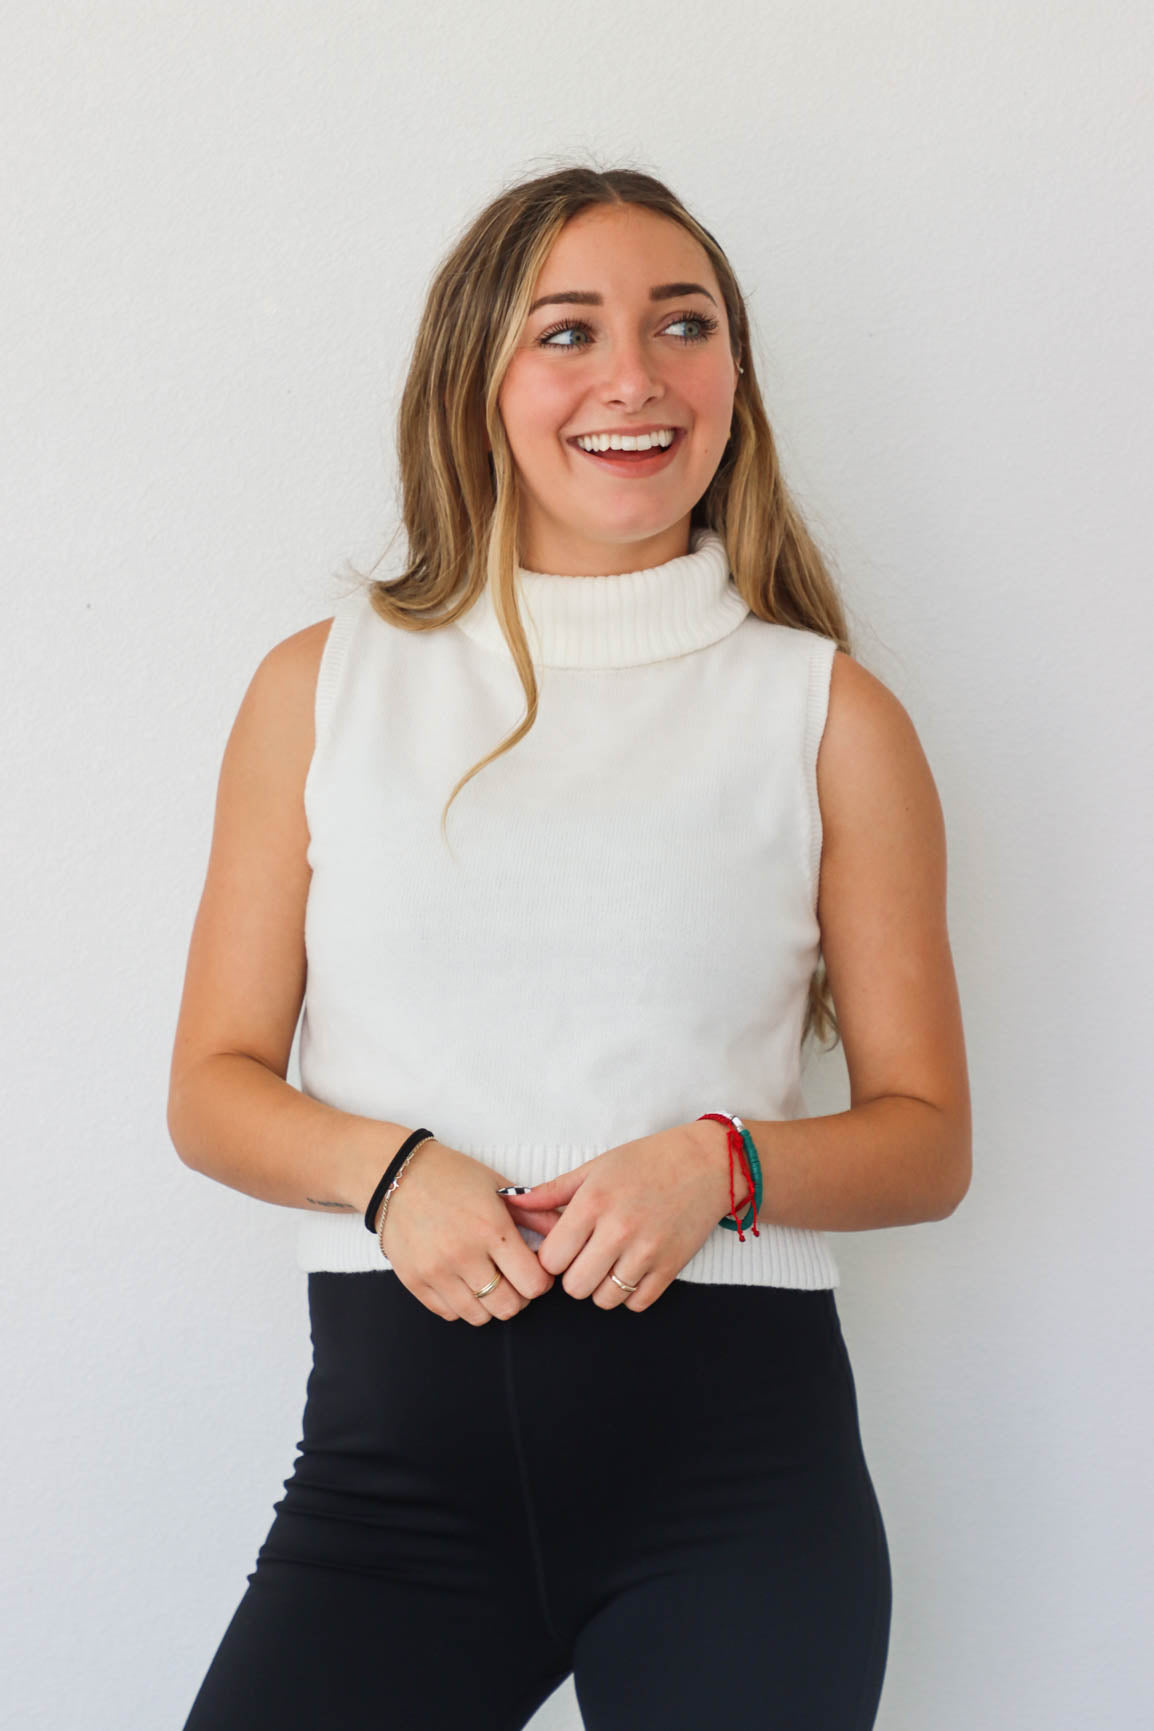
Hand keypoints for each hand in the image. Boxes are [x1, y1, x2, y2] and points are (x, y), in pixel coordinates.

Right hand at [377, 1141, 559, 1324]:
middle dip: (519, 1296)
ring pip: (480, 1317)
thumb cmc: (453, 1177)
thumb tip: (567, 1233)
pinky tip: (462, 1279)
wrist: (397, 1175)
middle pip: (509, 1307)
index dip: (541, 1280)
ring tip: (487, 1278)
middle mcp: (464, 1255)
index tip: (536, 1269)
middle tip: (513, 1278)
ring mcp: (436, 1272)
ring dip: (490, 1303)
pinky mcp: (414, 1282)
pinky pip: (450, 1314)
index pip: (533, 1283)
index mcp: (491, 1229)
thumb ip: (536, 1214)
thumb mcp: (498, 1187)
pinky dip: (462, 1304)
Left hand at [500, 1123, 743, 1310]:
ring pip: (604, 1299)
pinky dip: (630, 1293)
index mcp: (593, 1203)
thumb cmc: (648, 1161)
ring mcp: (647, 1252)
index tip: (564, 1247)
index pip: (551, 1258)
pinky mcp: (671, 1268)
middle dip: (575, 1275)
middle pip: (574, 1286)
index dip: (553, 1256)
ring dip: (602, 1286)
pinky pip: (637, 1303)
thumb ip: (552, 1191)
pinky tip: (632, 1269)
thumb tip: (511, 1200)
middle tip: (586, 1257)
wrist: (706, 1164)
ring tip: (610, 1262)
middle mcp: (618, 1230)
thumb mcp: (596, 1167)